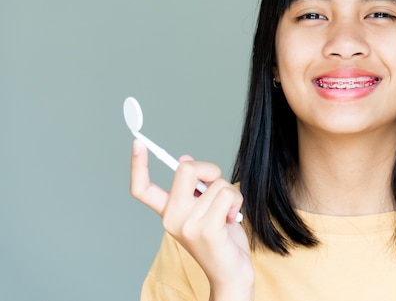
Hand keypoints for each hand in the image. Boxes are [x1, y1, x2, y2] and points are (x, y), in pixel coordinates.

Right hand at [130, 140, 253, 300]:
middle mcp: (172, 218)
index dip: (137, 165)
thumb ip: (194, 188)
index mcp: (168, 212)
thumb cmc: (221, 239)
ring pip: (217, 183)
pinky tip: (233, 218)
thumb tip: (184, 158)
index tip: (138, 143)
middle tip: (218, 186)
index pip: (142, 189)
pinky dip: (236, 202)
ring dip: (231, 193)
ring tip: (228, 213)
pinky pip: (227, 195)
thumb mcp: (204, 209)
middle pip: (186, 168)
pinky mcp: (207, 230)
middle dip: (210, 169)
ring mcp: (188, 225)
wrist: (231, 273)